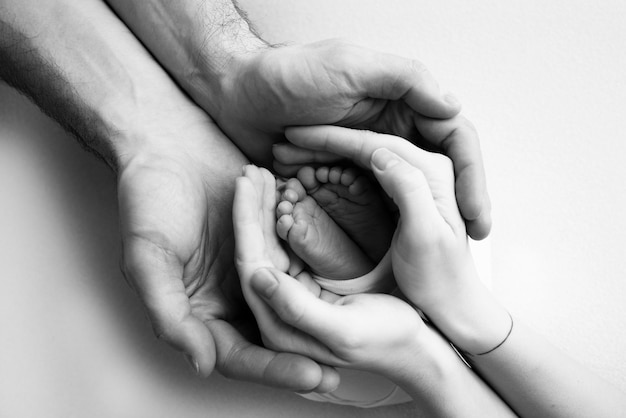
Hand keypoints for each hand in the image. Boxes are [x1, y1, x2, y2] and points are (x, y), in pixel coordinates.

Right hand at [116, 104, 334, 391]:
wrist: (169, 141)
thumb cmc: (149, 196)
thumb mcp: (149, 258)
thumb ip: (171, 315)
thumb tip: (202, 365)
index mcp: (195, 310)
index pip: (236, 354)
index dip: (272, 370)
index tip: (311, 377)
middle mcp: (224, 297)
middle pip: (268, 338)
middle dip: (303, 356)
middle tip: (339, 374)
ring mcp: (247, 269)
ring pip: (287, 304)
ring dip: (315, 320)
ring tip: (353, 337)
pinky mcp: (266, 241)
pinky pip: (293, 263)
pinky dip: (313, 275)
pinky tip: (345, 288)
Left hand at [207, 39, 488, 238]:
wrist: (237, 94)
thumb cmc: (285, 74)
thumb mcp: (349, 66)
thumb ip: (404, 80)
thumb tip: (453, 106)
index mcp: (400, 102)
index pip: (453, 139)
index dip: (473, 177)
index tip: (478, 218)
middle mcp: (390, 128)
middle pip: (440, 169)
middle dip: (458, 206)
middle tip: (468, 245)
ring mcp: (366, 153)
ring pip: (408, 189)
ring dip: (420, 217)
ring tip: (435, 253)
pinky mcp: (340, 173)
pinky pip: (370, 199)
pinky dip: (378, 219)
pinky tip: (392, 245)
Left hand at [232, 165, 425, 376]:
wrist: (417, 347)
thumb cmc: (388, 341)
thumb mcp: (344, 329)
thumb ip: (298, 309)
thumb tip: (258, 278)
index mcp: (278, 327)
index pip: (251, 265)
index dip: (246, 221)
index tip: (245, 184)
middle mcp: (276, 313)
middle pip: (256, 251)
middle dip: (252, 208)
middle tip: (249, 170)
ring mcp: (290, 297)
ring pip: (269, 245)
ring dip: (265, 209)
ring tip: (261, 175)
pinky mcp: (306, 285)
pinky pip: (286, 246)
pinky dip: (283, 218)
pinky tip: (282, 195)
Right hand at [271, 125, 507, 352]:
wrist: (450, 301)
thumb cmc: (438, 277)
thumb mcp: (425, 236)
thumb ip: (409, 189)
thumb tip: (379, 154)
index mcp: (434, 171)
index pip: (376, 143)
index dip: (332, 138)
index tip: (296, 135)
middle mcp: (426, 166)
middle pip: (367, 142)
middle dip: (324, 140)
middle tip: (286, 141)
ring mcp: (415, 177)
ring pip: (363, 153)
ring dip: (327, 151)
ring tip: (292, 152)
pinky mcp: (404, 190)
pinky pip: (365, 169)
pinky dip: (337, 166)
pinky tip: (314, 167)